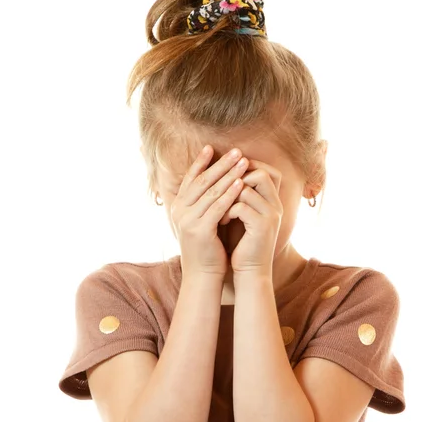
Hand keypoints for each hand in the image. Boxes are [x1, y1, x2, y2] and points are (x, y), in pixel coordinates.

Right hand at [171, 144, 249, 277]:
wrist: (202, 274)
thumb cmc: (206, 247)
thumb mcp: (200, 220)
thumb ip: (202, 203)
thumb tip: (212, 181)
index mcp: (178, 206)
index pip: (190, 179)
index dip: (200, 162)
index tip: (212, 147)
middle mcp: (179, 211)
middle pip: (202, 181)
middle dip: (220, 164)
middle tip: (236, 150)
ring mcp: (188, 220)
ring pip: (211, 191)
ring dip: (229, 174)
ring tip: (243, 161)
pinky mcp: (200, 229)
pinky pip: (217, 206)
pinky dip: (229, 193)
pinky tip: (241, 183)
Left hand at [219, 159, 282, 274]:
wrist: (249, 271)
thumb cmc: (240, 242)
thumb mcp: (241, 215)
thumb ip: (238, 195)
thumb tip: (222, 173)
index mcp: (272, 200)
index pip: (268, 170)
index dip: (248, 167)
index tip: (227, 175)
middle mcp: (275, 204)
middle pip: (261, 173)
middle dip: (237, 178)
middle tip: (221, 191)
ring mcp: (271, 215)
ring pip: (247, 188)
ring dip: (227, 196)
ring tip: (218, 210)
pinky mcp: (262, 226)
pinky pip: (241, 206)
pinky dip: (228, 211)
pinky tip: (221, 221)